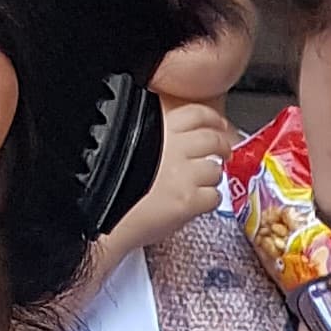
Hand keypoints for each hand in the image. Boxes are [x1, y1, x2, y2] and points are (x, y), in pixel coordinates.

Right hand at [121, 99, 233, 250]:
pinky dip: (210, 201)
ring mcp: (182, 173)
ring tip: (203, 184)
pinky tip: (198, 203)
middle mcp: (172, 146)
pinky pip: (214, 197)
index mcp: (157, 126)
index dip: (212, 120)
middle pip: (213, 139)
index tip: (218, 125)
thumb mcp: (131, 144)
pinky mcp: (189, 200)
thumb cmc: (113, 186)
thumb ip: (155, 135)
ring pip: (215, 170)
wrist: (105, 218)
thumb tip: (180, 135)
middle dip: (223, 146)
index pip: (196, 113)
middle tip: (225, 153)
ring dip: (213, 178)